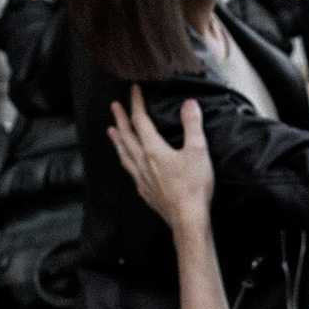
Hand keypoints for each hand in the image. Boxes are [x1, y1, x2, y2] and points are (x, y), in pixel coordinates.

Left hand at [108, 91, 216, 235]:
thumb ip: (192, 125)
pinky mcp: (145, 192)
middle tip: (114, 106)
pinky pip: (130, 171)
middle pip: (127, 136)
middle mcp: (143, 163)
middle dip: (121, 119)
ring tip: (111, 131)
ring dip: (117, 140)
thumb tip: (189, 104)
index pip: (141, 121)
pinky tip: (128, 163)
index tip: (134, 90)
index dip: (136, 103)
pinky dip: (125, 160)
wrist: (187, 218)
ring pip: (124, 154)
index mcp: (153, 150)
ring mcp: (142, 178)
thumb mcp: (198, 150)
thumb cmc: (193, 186)